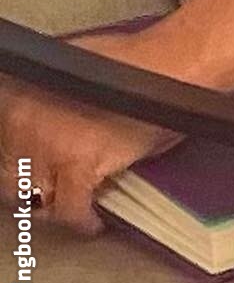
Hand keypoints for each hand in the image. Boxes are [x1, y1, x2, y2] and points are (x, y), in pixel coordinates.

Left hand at [0, 27, 190, 236]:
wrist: (168, 66)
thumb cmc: (130, 60)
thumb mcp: (71, 65)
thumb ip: (42, 89)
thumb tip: (33, 106)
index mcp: (19, 91)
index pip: (1, 137)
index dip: (13, 152)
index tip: (21, 161)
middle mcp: (23, 119)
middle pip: (9, 172)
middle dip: (26, 182)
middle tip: (44, 185)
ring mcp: (47, 145)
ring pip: (33, 196)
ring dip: (50, 203)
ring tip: (63, 205)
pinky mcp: (77, 166)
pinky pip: (70, 209)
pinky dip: (82, 220)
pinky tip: (91, 222)